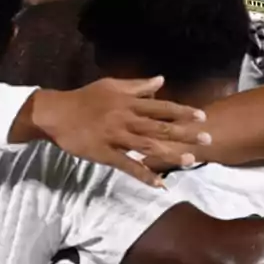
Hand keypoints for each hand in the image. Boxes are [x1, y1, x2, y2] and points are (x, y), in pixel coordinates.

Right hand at [28, 76, 210, 185]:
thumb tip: (162, 80)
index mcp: (128, 103)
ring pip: (148, 146)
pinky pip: (127, 166)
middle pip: (160, 127)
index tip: (202, 117)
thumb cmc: (86, 98)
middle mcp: (126, 119)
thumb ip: (138, 86)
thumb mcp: (112, 86)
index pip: (161, 107)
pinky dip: (144, 175)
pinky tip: (160, 184)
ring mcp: (116, 137)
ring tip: (191, 160)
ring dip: (170, 154)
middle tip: (207, 139)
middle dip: (185, 133)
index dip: (183, 112)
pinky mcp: (105, 153)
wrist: (56, 113)